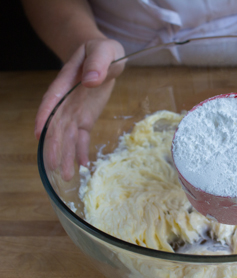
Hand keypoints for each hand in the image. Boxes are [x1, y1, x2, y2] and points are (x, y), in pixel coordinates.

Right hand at [37, 38, 124, 179]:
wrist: (105, 56)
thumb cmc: (102, 51)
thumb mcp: (104, 51)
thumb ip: (98, 63)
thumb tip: (90, 81)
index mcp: (66, 81)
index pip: (53, 99)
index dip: (45, 116)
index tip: (39, 133)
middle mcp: (66, 100)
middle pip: (57, 124)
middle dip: (54, 145)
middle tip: (54, 166)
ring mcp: (75, 111)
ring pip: (67, 135)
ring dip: (66, 154)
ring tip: (65, 175)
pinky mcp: (85, 118)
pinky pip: (81, 136)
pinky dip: (81, 150)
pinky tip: (82, 166)